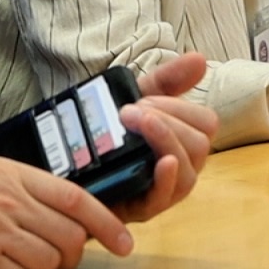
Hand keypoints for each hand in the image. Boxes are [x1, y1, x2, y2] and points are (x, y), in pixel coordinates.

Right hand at [0, 148, 131, 268]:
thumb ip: (28, 188)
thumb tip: (63, 211)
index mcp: (20, 177)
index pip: (79, 200)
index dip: (108, 224)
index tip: (125, 243)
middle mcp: (12, 204)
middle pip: (69, 238)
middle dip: (73, 257)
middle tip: (61, 263)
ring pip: (47, 263)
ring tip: (26, 268)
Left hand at [111, 52, 217, 222]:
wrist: (61, 164)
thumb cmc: (105, 133)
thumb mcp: (136, 100)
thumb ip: (167, 80)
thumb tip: (200, 59)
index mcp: (185, 141)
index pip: (207, 124)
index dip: (181, 108)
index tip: (145, 99)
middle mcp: (182, 167)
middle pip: (200, 145)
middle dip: (168, 122)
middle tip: (129, 112)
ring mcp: (165, 191)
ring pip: (189, 170)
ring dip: (165, 140)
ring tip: (132, 123)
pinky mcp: (142, 209)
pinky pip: (167, 196)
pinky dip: (169, 177)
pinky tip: (162, 161)